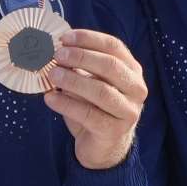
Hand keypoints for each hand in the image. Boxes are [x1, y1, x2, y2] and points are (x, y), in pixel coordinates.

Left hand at [43, 29, 147, 169]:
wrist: (102, 146)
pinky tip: (50, 98)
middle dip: (81, 57)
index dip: (89, 39)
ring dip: (73, 80)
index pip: (114, 47)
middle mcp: (136, 89)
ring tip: (52, 74)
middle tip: (57, 56)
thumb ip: (80, 65)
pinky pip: (89, 115)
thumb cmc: (95, 107)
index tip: (64, 38)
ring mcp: (128, 111)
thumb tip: (56, 47)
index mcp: (132, 70)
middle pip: (110, 66)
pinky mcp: (115, 131)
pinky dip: (66, 104)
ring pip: (102, 91)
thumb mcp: (90, 81)